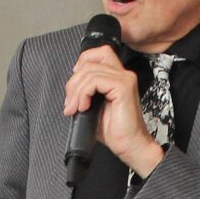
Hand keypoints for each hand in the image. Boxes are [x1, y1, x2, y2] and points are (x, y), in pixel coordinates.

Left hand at [63, 45, 164, 177]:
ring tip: (75, 108)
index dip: (81, 63)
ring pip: (89, 71)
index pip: (98, 53)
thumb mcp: (93, 105)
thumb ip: (85, 91)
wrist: (129, 145)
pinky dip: (84, 93)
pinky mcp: (123, 87)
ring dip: (76, 91)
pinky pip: (95, 81)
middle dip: (73, 82)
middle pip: (89, 62)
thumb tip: (70, 87)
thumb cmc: (113, 130)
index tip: (74, 85)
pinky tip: (83, 107)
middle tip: (70, 103)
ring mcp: (124, 79)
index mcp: (117, 76)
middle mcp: (123, 74)